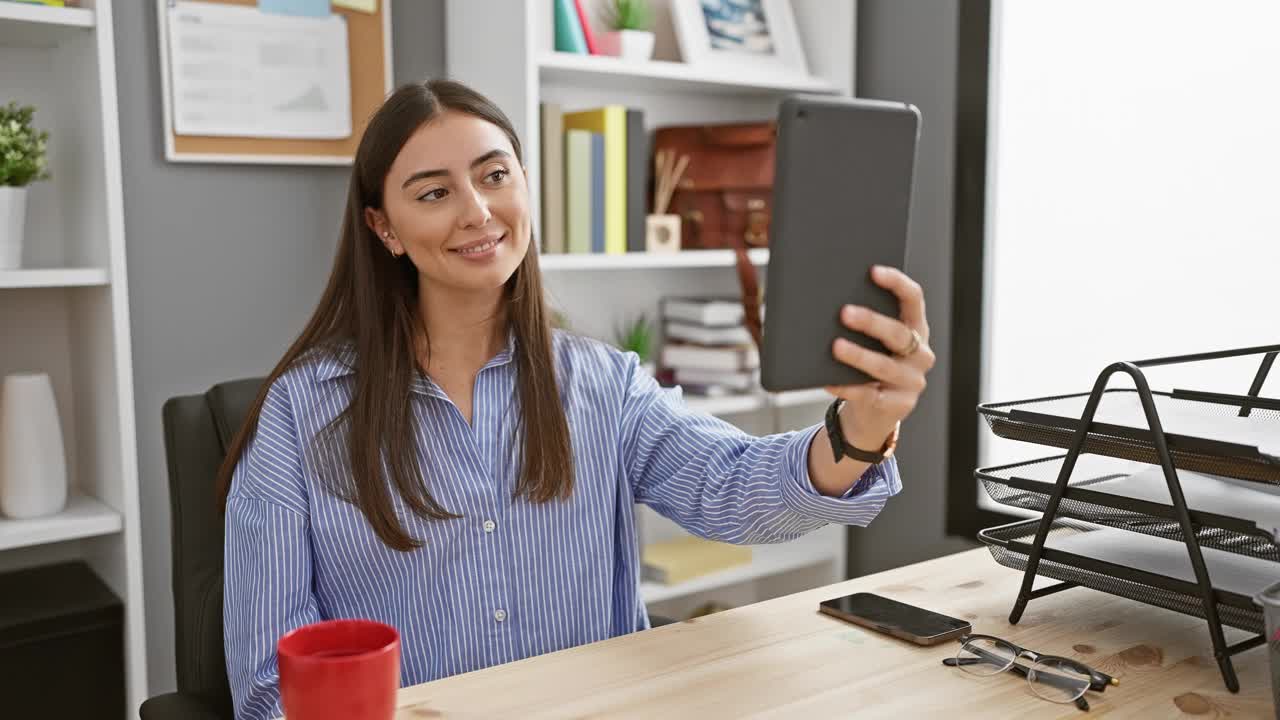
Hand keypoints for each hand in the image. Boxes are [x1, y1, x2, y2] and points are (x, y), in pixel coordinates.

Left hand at [825, 265, 935, 448]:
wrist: (873, 414)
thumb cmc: (867, 366)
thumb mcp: (871, 343)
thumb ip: (860, 323)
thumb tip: (823, 300)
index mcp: (916, 329)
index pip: (913, 299)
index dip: (896, 283)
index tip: (873, 271)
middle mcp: (920, 354)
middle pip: (899, 333)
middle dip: (871, 322)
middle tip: (844, 312)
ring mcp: (911, 382)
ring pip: (885, 366)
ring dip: (858, 355)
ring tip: (835, 346)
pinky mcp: (897, 406)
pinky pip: (869, 395)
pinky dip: (847, 387)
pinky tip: (828, 381)